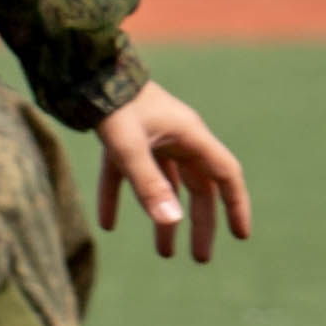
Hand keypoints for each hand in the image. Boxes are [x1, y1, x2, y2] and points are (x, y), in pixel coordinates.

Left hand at [93, 82, 253, 259]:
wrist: (84, 67)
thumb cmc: (113, 105)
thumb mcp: (129, 148)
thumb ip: (148, 185)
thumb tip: (171, 222)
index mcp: (190, 136)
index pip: (225, 175)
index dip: (235, 205)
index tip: (240, 236)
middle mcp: (178, 137)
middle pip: (197, 187)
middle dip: (200, 223)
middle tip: (199, 258)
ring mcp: (153, 137)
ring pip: (166, 184)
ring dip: (164, 216)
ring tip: (163, 253)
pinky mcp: (127, 136)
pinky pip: (129, 174)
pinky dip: (121, 197)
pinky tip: (108, 224)